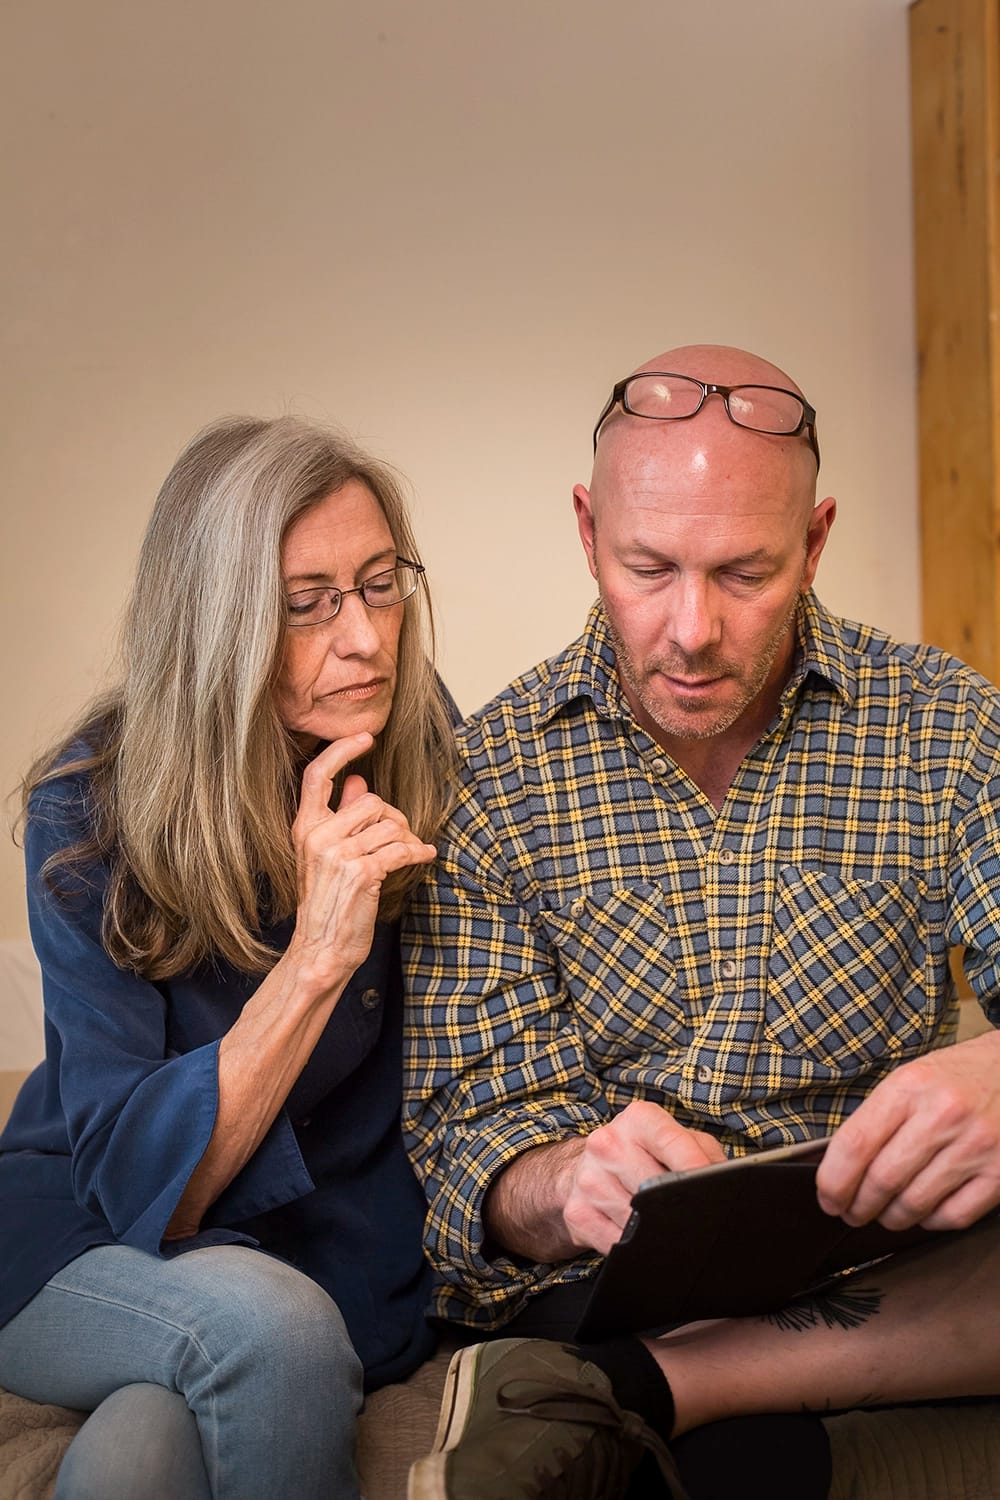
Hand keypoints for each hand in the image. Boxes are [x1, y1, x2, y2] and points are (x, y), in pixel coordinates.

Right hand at [289, 733, 435, 983]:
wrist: (321, 948)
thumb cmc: (326, 903)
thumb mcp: (325, 856)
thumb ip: (341, 816)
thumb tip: (357, 782)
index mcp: (304, 827)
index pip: (317, 775)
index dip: (342, 750)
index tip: (366, 737)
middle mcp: (317, 836)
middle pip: (372, 801)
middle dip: (394, 818)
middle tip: (400, 838)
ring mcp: (338, 853)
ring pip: (390, 824)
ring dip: (407, 839)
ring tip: (409, 853)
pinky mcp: (362, 872)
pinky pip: (401, 848)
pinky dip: (419, 852)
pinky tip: (426, 857)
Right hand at [561, 1101, 726, 1255]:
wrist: (580, 1171)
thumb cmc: (640, 1154)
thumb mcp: (674, 1141)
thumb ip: (705, 1153)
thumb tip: (727, 1181)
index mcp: (638, 1120)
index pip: (672, 1142)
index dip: (695, 1168)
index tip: (713, 1189)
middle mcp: (608, 1144)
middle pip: (655, 1186)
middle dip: (679, 1206)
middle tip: (695, 1217)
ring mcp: (590, 1179)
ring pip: (636, 1219)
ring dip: (656, 1230)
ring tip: (665, 1224)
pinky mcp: (577, 1212)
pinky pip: (617, 1243)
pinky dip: (635, 1246)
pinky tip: (639, 1235)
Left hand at [816, 1028, 999, 1231]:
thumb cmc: (957, 1076)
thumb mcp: (912, 1078)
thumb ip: (878, 1117)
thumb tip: (841, 1167)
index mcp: (911, 1086)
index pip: (856, 1144)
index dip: (833, 1180)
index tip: (826, 1197)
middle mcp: (943, 1115)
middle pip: (882, 1180)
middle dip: (858, 1206)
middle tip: (850, 1213)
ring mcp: (975, 1146)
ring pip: (915, 1203)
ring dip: (892, 1218)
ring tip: (885, 1215)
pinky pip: (954, 1216)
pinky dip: (931, 1222)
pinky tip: (923, 1212)